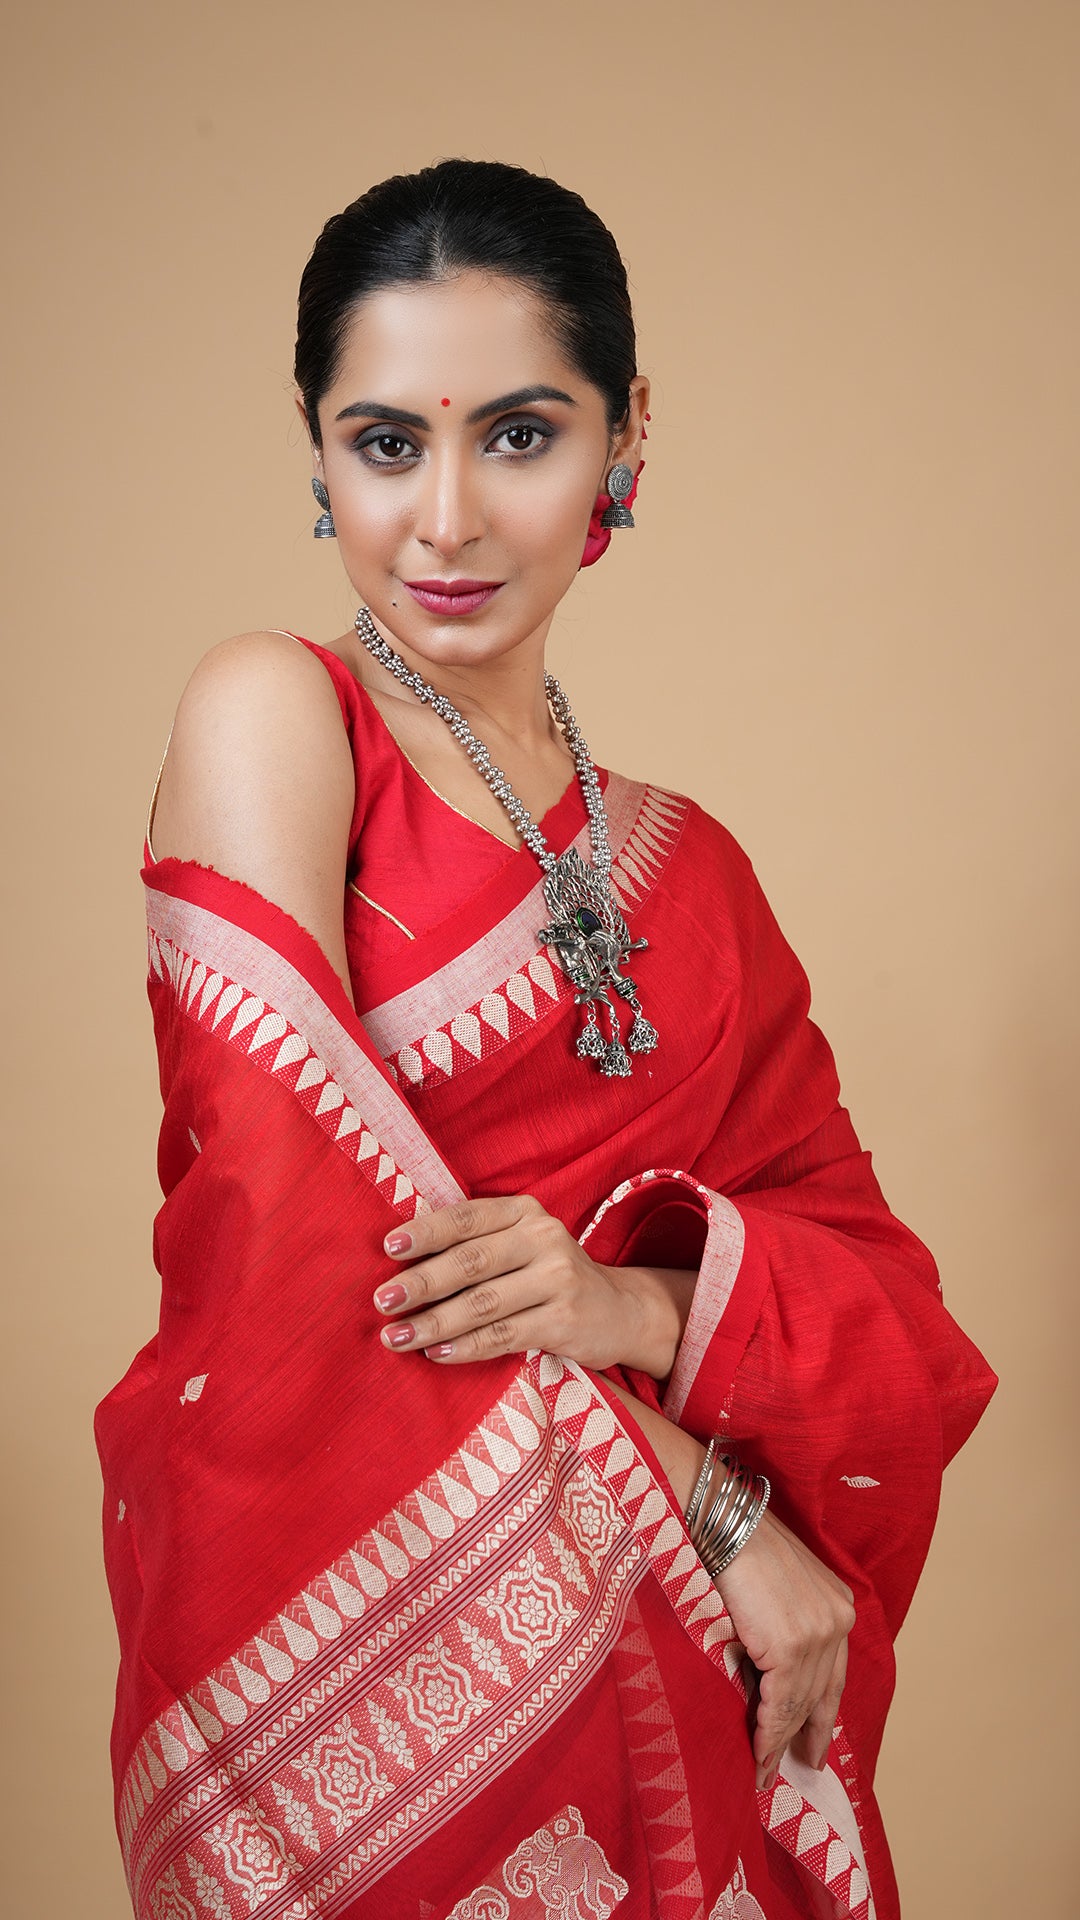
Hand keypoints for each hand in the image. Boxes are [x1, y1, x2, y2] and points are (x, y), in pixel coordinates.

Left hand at [373, 1195, 691, 1376]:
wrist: (620, 1310)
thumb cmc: (549, 1275)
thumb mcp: (522, 1244)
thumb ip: (476, 1242)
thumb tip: (400, 1261)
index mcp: (524, 1211)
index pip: (467, 1218)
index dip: (425, 1231)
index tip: (388, 1248)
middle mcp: (544, 1238)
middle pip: (470, 1261)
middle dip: (421, 1282)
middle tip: (383, 1300)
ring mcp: (558, 1279)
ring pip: (482, 1304)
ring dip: (434, 1323)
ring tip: (396, 1336)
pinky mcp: (565, 1320)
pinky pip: (503, 1336)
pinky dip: (465, 1347)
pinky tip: (436, 1354)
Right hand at [713, 1505, 854, 1791]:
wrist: (718, 1516)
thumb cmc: (734, 1544)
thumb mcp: (772, 1589)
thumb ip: (781, 1627)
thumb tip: (765, 1679)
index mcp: (837, 1604)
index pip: (832, 1672)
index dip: (821, 1712)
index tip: (814, 1743)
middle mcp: (837, 1619)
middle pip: (822, 1693)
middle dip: (809, 1735)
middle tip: (801, 1767)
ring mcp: (816, 1633)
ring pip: (798, 1705)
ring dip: (780, 1743)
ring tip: (764, 1772)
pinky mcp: (789, 1645)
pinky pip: (779, 1704)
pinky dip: (767, 1734)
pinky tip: (757, 1755)